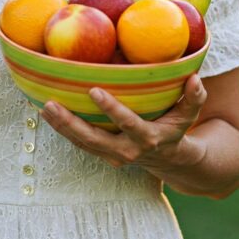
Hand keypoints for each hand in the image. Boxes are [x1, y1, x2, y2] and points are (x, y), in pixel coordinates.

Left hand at [40, 72, 207, 169]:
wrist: (169, 160)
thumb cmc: (177, 128)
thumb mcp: (189, 115)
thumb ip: (194, 97)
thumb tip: (194, 79)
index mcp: (147, 138)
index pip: (127, 124)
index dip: (111, 109)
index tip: (94, 90)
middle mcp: (126, 151)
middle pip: (94, 139)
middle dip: (72, 123)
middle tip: (52, 104)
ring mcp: (111, 155)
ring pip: (82, 143)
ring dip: (61, 126)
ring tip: (44, 107)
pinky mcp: (101, 153)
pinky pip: (79, 142)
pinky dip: (62, 129)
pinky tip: (46, 112)